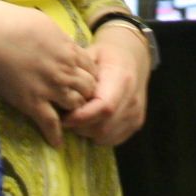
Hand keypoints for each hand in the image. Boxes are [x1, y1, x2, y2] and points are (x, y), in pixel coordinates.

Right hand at [0, 3, 97, 147]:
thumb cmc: (14, 23)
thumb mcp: (46, 24)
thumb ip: (59, 39)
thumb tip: (63, 41)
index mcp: (68, 50)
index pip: (91, 69)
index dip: (88, 75)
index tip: (81, 79)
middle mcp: (65, 71)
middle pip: (88, 89)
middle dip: (86, 94)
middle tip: (79, 99)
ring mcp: (50, 88)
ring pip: (75, 106)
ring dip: (74, 111)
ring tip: (70, 117)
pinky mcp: (33, 103)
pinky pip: (50, 123)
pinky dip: (55, 135)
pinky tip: (56, 143)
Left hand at [62, 23, 149, 146]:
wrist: (131, 58)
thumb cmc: (105, 56)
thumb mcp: (89, 55)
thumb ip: (77, 74)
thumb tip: (58, 93)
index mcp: (121, 78)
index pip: (104, 106)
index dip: (82, 116)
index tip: (64, 117)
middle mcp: (133, 99)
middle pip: (103, 126)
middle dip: (80, 126)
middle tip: (66, 117)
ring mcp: (136, 113)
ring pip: (106, 136)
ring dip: (87, 133)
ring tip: (77, 118)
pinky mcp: (136, 123)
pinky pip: (112, 139)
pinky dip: (97, 136)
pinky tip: (90, 122)